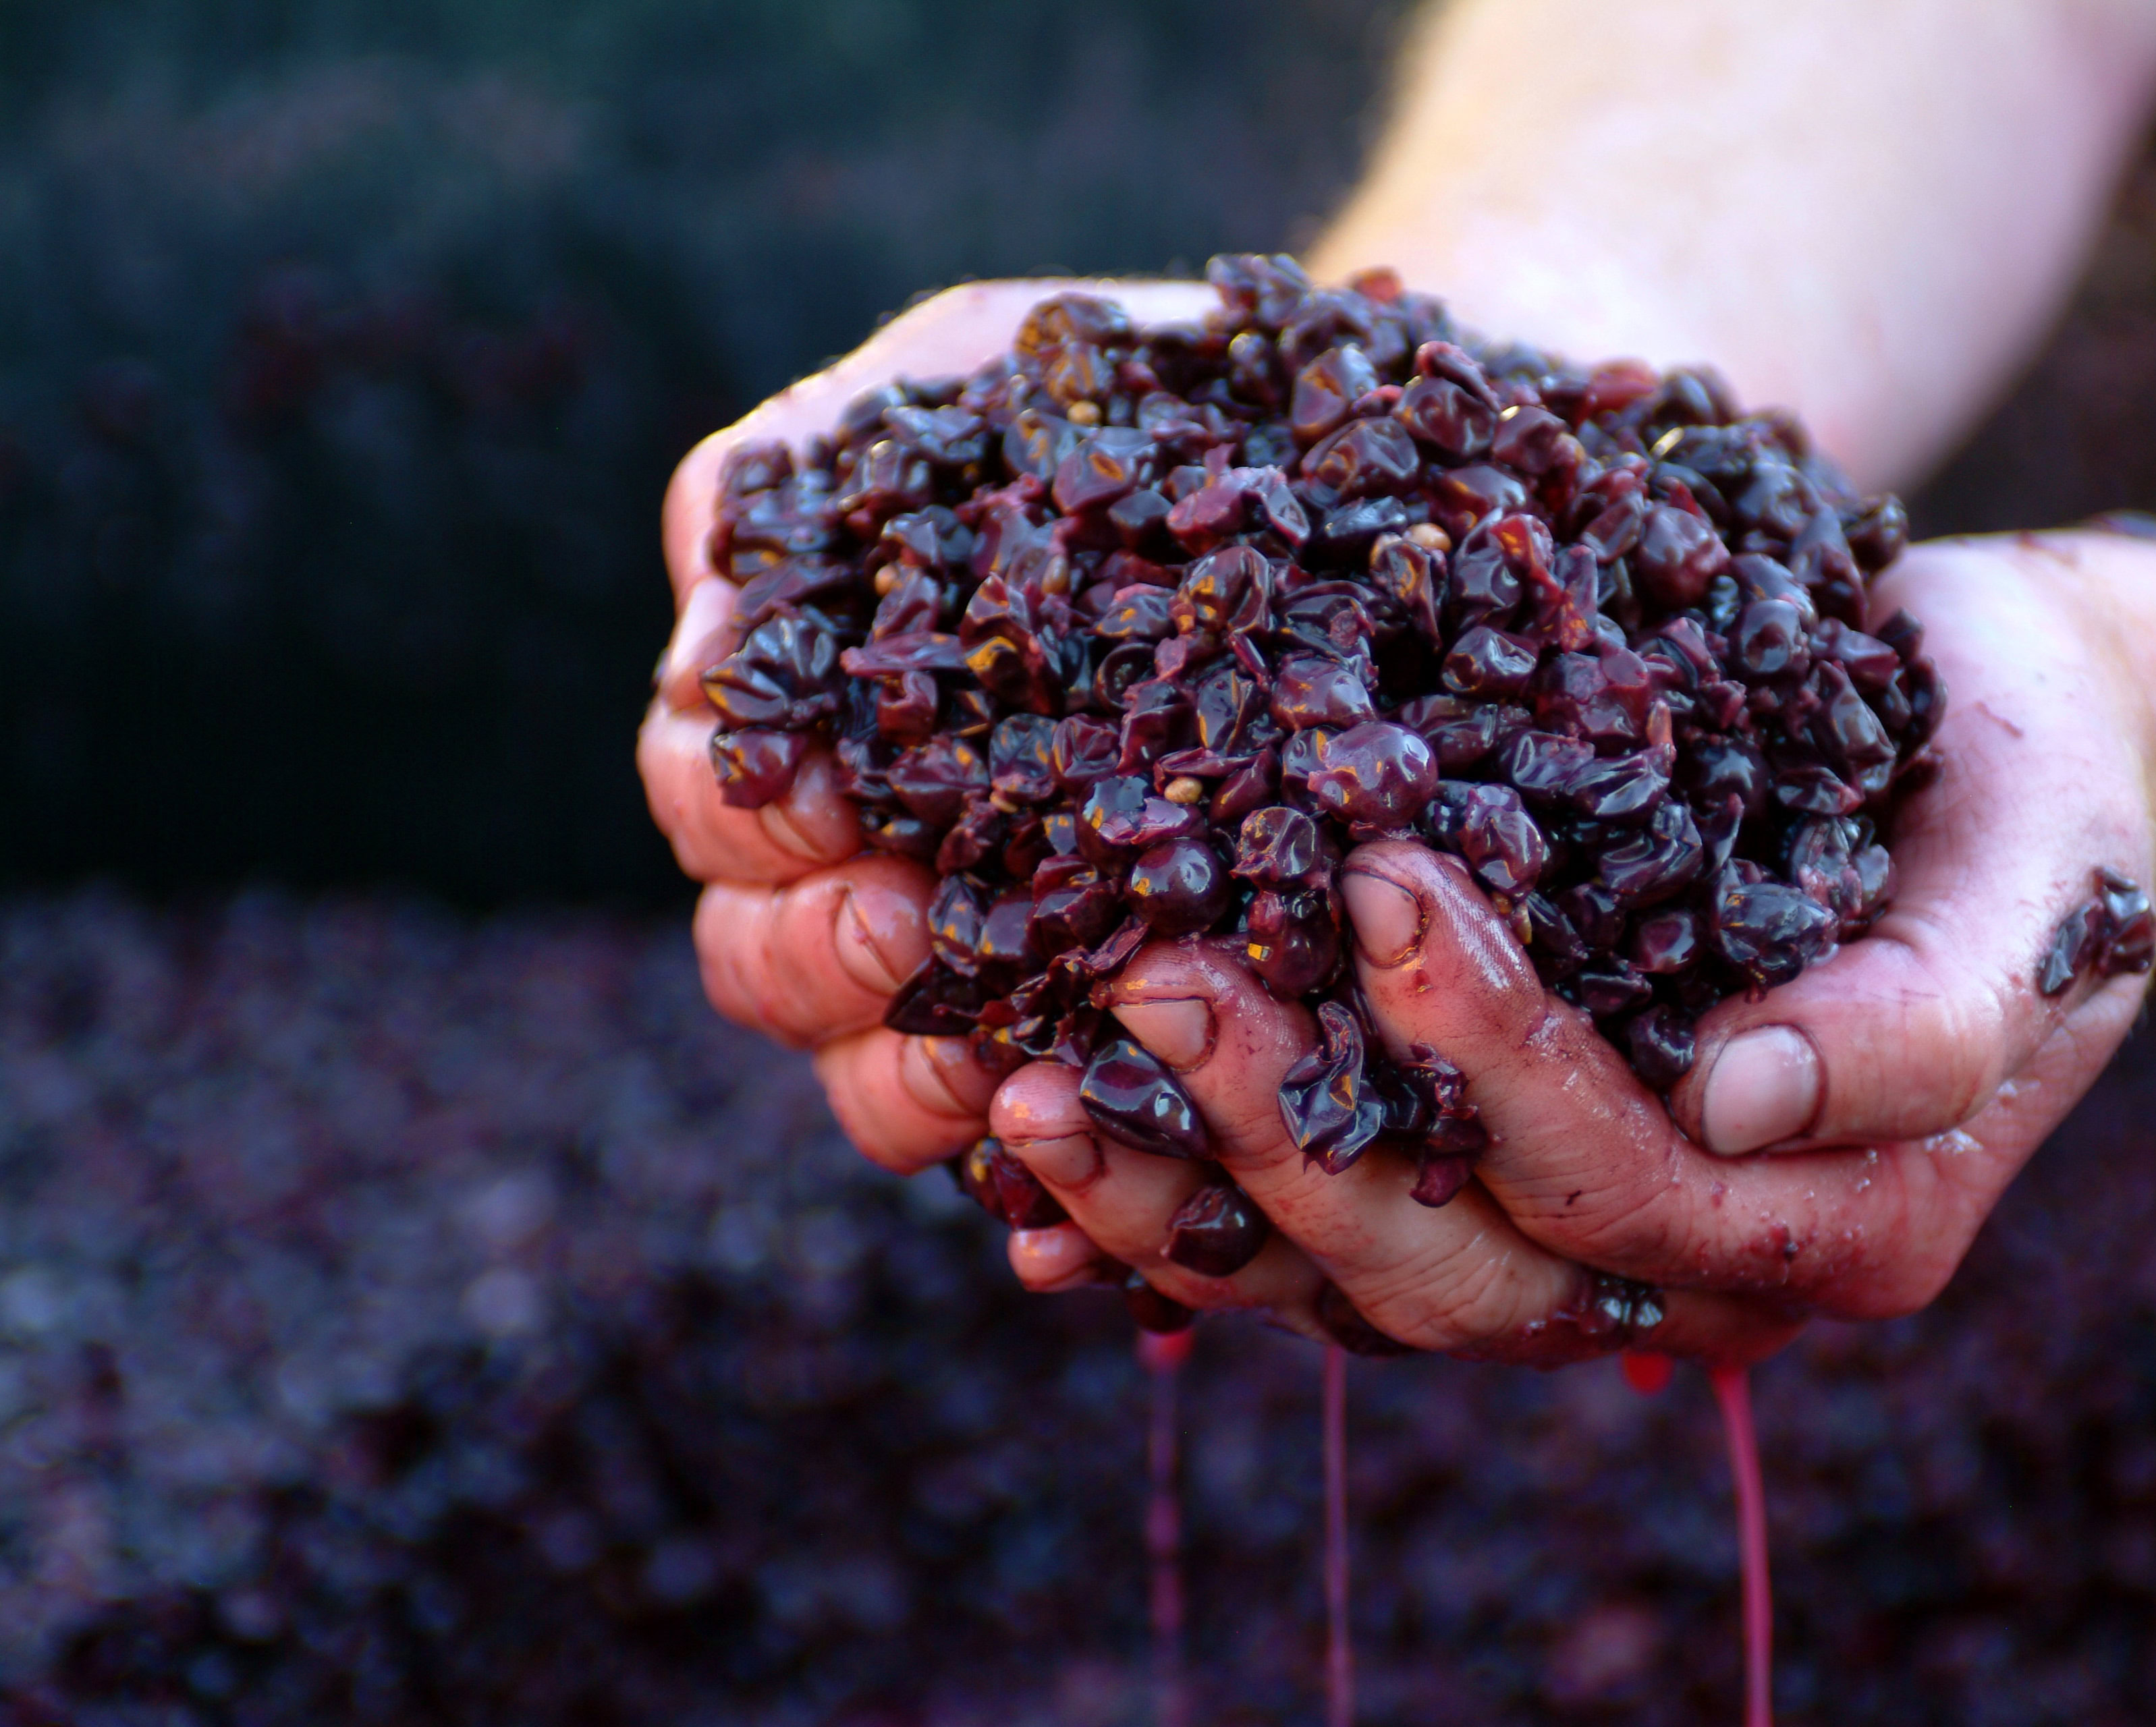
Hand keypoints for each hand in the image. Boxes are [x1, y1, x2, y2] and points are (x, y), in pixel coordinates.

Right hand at [639, 278, 1211, 1179]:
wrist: (1387, 460)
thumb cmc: (1159, 397)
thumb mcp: (986, 380)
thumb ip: (826, 468)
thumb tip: (712, 579)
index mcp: (827, 721)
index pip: (710, 789)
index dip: (746, 809)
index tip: (835, 794)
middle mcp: (884, 857)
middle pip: (762, 959)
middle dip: (816, 952)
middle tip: (914, 921)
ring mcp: (1000, 966)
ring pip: (876, 1081)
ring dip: (907, 1081)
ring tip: (1001, 1055)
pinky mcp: (1139, 1046)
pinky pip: (1054, 1160)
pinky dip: (1040, 1198)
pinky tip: (1061, 1229)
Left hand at [992, 534, 2155, 1360]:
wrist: (1996, 765)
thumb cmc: (2032, 790)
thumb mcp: (2041, 870)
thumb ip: (1928, 1011)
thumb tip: (1736, 1090)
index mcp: (1841, 1222)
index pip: (1621, 1177)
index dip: (1488, 1053)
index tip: (1377, 876)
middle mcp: (1693, 1270)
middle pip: (1453, 1260)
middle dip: (1286, 1133)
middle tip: (1144, 976)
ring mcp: (1577, 1238)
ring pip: (1355, 1276)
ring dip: (1183, 1193)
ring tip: (1017, 1078)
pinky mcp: (1490, 1176)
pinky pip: (1318, 1231)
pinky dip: (1178, 1206)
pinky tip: (1035, 1152)